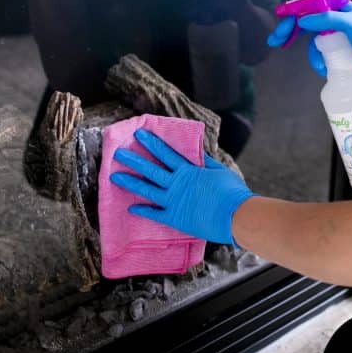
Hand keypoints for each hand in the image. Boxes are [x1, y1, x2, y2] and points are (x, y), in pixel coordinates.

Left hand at [109, 128, 255, 244]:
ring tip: (115, 176)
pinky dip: (142, 210)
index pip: (165, 153)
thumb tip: (196, 151)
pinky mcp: (174, 218)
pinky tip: (131, 207)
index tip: (139, 134)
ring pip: (147, 190)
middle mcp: (177, 184)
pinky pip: (154, 214)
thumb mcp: (219, 171)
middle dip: (133, 160)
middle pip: (150, 170)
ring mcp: (173, 201)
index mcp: (188, 170)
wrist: (236, 216)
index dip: (152, 143)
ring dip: (131, 182)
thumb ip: (206, 161)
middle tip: (117, 153)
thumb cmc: (232, 192)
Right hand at [265, 1, 351, 78]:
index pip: (309, 7)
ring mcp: (334, 37)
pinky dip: (320, 63)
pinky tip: (326, 70)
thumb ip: (326, 20)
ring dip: (313, 56)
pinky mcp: (336, 52)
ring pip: (312, 44)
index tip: (280, 22)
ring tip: (323, 66)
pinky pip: (320, 56)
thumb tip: (302, 19)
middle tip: (275, 42)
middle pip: (305, 24)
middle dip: (290, 32)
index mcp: (336, 8)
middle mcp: (333, 20)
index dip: (292, 14)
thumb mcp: (350, 24)